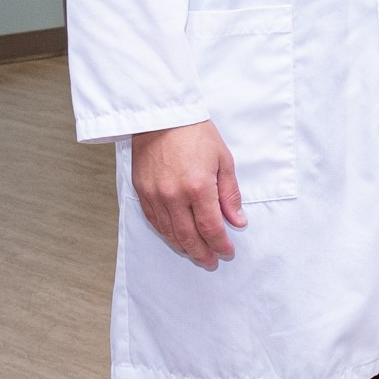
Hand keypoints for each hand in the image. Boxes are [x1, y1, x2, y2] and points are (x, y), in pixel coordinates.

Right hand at [132, 120, 245, 267]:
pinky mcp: (141, 191)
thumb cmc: (196, 133)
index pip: (211, 228)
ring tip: (196, 254)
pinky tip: (175, 237)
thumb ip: (230, 194)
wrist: (162, 116)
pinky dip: (166, 233)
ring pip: (169, 232)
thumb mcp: (223, 160)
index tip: (228, 252)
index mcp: (199, 187)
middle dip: (202, 253)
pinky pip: (153, 221)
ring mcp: (155, 195)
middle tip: (211, 262)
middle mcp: (174, 196)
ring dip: (183, 247)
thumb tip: (238, 221)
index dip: (220, 244)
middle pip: (188, 236)